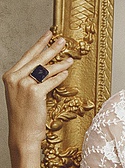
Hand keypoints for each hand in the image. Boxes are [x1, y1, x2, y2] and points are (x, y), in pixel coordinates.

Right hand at [3, 31, 73, 150]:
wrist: (22, 133)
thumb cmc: (24, 115)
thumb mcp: (22, 94)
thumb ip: (29, 79)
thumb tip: (46, 68)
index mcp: (10, 76)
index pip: (28, 55)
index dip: (39, 43)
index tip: (48, 34)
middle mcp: (15, 78)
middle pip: (37, 59)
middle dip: (52, 47)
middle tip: (62, 40)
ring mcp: (24, 85)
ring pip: (46, 69)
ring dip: (60, 63)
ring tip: (70, 58)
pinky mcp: (35, 93)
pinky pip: (51, 81)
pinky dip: (60, 77)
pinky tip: (66, 73)